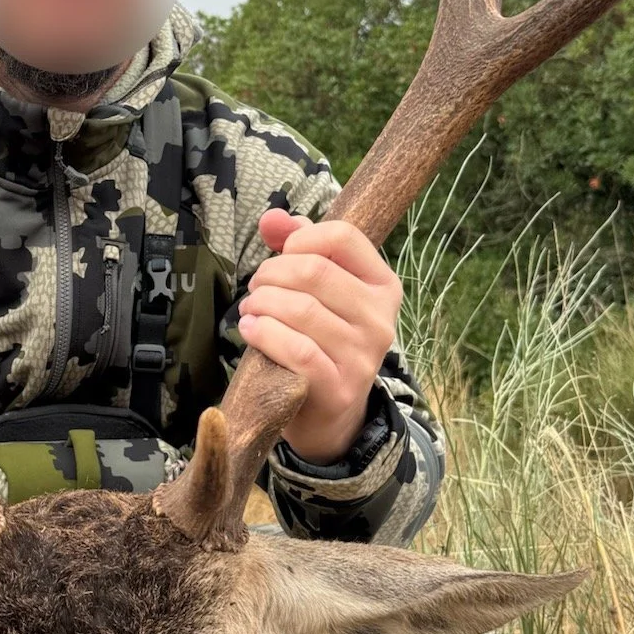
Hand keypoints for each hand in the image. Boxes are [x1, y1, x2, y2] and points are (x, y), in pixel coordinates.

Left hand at [237, 209, 402, 463]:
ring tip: (250, 311)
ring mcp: (363, 356)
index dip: (301, 238)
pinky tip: (251, 330)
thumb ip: (297, 247)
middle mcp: (380, 319)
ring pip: (302, 309)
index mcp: (382, 286)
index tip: (282, 255)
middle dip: (270, 274)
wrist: (331, 415)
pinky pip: (298, 350)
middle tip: (256, 288)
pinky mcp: (340, 388)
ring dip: (261, 304)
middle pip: (314, 271)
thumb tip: (271, 217)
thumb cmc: (321, 341)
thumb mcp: (319, 293)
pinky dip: (265, 334)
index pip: (343, 237)